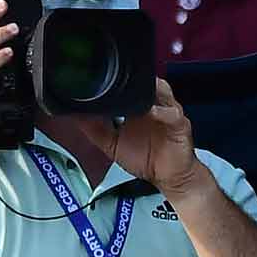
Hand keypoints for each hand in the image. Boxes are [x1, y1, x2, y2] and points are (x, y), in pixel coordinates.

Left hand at [76, 79, 203, 194]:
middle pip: (145, 82)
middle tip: (114, 78)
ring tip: (136, 92)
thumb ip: (95, 130)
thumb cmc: (146, 160)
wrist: (169, 178)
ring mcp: (167, 113)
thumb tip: (77, 117)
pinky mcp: (180, 125)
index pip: (126, 87)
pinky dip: (162, 112)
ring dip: (149, 89)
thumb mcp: (112, 145)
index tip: (95, 81)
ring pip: (162, 91)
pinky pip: (173, 114)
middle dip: (133, 79)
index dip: (113, 82)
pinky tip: (152, 113)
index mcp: (136, 108)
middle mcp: (152, 106)